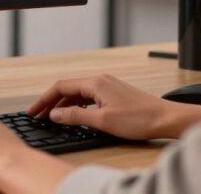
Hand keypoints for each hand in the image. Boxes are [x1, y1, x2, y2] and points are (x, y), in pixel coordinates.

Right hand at [28, 74, 200, 139]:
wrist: (166, 118)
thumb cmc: (139, 118)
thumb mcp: (102, 120)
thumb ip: (75, 116)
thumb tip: (55, 114)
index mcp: (95, 82)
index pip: (60, 87)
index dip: (44, 99)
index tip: (34, 110)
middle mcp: (100, 80)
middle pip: (68, 88)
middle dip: (51, 102)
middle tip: (39, 115)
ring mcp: (108, 85)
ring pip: (78, 92)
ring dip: (64, 104)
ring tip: (53, 117)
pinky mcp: (114, 93)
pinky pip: (88, 96)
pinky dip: (77, 104)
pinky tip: (75, 114)